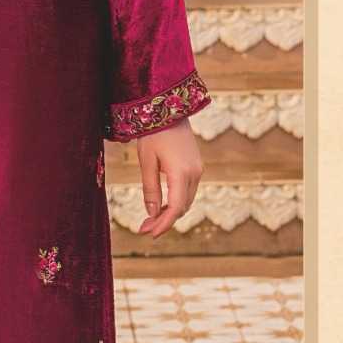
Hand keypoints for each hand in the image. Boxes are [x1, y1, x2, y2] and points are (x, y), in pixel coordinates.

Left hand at [135, 118, 204, 237]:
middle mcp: (195, 173)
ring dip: (170, 212)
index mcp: (182, 172)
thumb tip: (152, 214)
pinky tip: (162, 205)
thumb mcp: (147, 161)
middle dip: (164, 221)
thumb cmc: (154, 133)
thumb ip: (150, 189)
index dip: (163, 224)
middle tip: (144, 229)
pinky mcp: (196, 166)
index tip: (149, 234)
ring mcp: (198, 169)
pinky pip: (188, 191)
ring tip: (150, 220)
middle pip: (182, 207)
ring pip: (186, 200)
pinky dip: (176, 201)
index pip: (175, 208)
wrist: (170, 108)